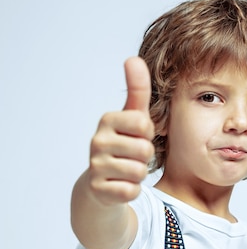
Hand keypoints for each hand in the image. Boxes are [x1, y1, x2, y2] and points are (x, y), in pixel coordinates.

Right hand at [88, 57, 154, 205]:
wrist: (101, 183)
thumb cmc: (123, 144)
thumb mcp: (132, 117)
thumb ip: (137, 90)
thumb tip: (134, 58)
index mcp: (107, 120)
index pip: (145, 124)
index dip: (148, 134)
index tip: (136, 136)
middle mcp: (97, 141)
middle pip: (144, 149)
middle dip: (144, 156)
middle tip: (131, 156)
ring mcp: (96, 166)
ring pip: (139, 171)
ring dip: (139, 174)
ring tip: (126, 170)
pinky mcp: (98, 189)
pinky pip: (131, 190)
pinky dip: (131, 190)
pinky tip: (120, 184)